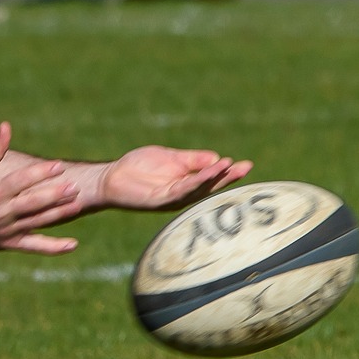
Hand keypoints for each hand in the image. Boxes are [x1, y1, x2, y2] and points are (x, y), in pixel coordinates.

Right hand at [0, 122, 83, 254]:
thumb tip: (7, 126)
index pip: (20, 181)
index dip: (40, 173)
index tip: (59, 165)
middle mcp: (0, 213)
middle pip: (32, 203)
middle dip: (55, 195)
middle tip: (75, 186)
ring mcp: (7, 231)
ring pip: (38, 222)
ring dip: (59, 214)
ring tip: (78, 204)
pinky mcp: (11, 244)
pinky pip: (35, 247)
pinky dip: (54, 247)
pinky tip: (73, 244)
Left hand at [97, 146, 249, 210]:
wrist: (112, 176)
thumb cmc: (139, 167)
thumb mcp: (171, 158)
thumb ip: (192, 160)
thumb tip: (216, 159)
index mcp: (186, 184)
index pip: (211, 179)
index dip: (228, 172)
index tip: (246, 164)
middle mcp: (182, 195)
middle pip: (210, 187)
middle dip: (228, 177)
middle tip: (246, 167)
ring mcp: (172, 199)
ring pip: (199, 190)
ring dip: (215, 179)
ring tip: (229, 166)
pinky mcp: (161, 201)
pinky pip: (183, 191)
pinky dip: (197, 182)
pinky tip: (209, 172)